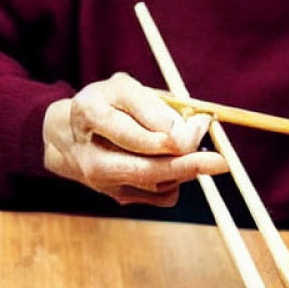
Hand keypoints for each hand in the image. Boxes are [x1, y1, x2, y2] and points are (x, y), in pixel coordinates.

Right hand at [43, 72, 227, 205]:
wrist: (69, 139)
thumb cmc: (109, 106)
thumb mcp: (128, 90)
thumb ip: (159, 105)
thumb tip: (197, 127)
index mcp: (88, 111)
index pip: (131, 127)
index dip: (170, 129)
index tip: (202, 123)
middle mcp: (89, 152)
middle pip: (143, 167)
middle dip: (186, 164)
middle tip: (219, 161)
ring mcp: (99, 181)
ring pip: (155, 183)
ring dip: (186, 169)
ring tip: (200, 153)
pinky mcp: (115, 197)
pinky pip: (160, 195)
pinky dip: (178, 180)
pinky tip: (176, 163)